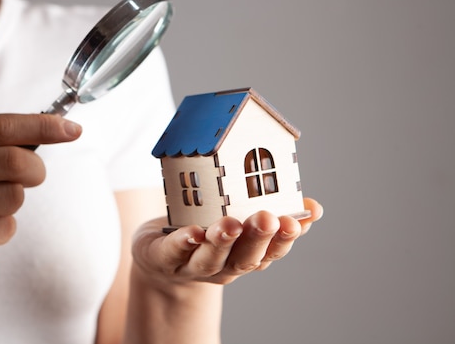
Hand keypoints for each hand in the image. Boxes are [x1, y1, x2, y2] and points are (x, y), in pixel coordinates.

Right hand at [0, 113, 80, 294]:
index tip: (72, 129)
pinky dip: (1, 229)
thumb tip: (40, 133)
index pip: (1, 125)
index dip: (44, 126)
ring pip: (14, 197)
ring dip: (12, 204)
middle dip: (37, 171)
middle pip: (15, 162)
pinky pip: (4, 229)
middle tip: (32, 178)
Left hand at [131, 198, 322, 286]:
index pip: (272, 251)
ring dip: (223, 242)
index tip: (297, 220)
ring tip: (231, 223)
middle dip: (258, 238)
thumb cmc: (205, 233)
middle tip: (268, 218)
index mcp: (247, 256)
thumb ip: (272, 213)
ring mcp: (193, 266)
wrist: (159, 261)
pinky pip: (175, 252)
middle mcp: (224, 266)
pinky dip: (184, 242)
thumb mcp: (240, 224)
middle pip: (244, 258)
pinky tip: (193, 232)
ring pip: (211, 258)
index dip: (286, 238)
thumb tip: (313, 207)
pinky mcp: (164, 258)